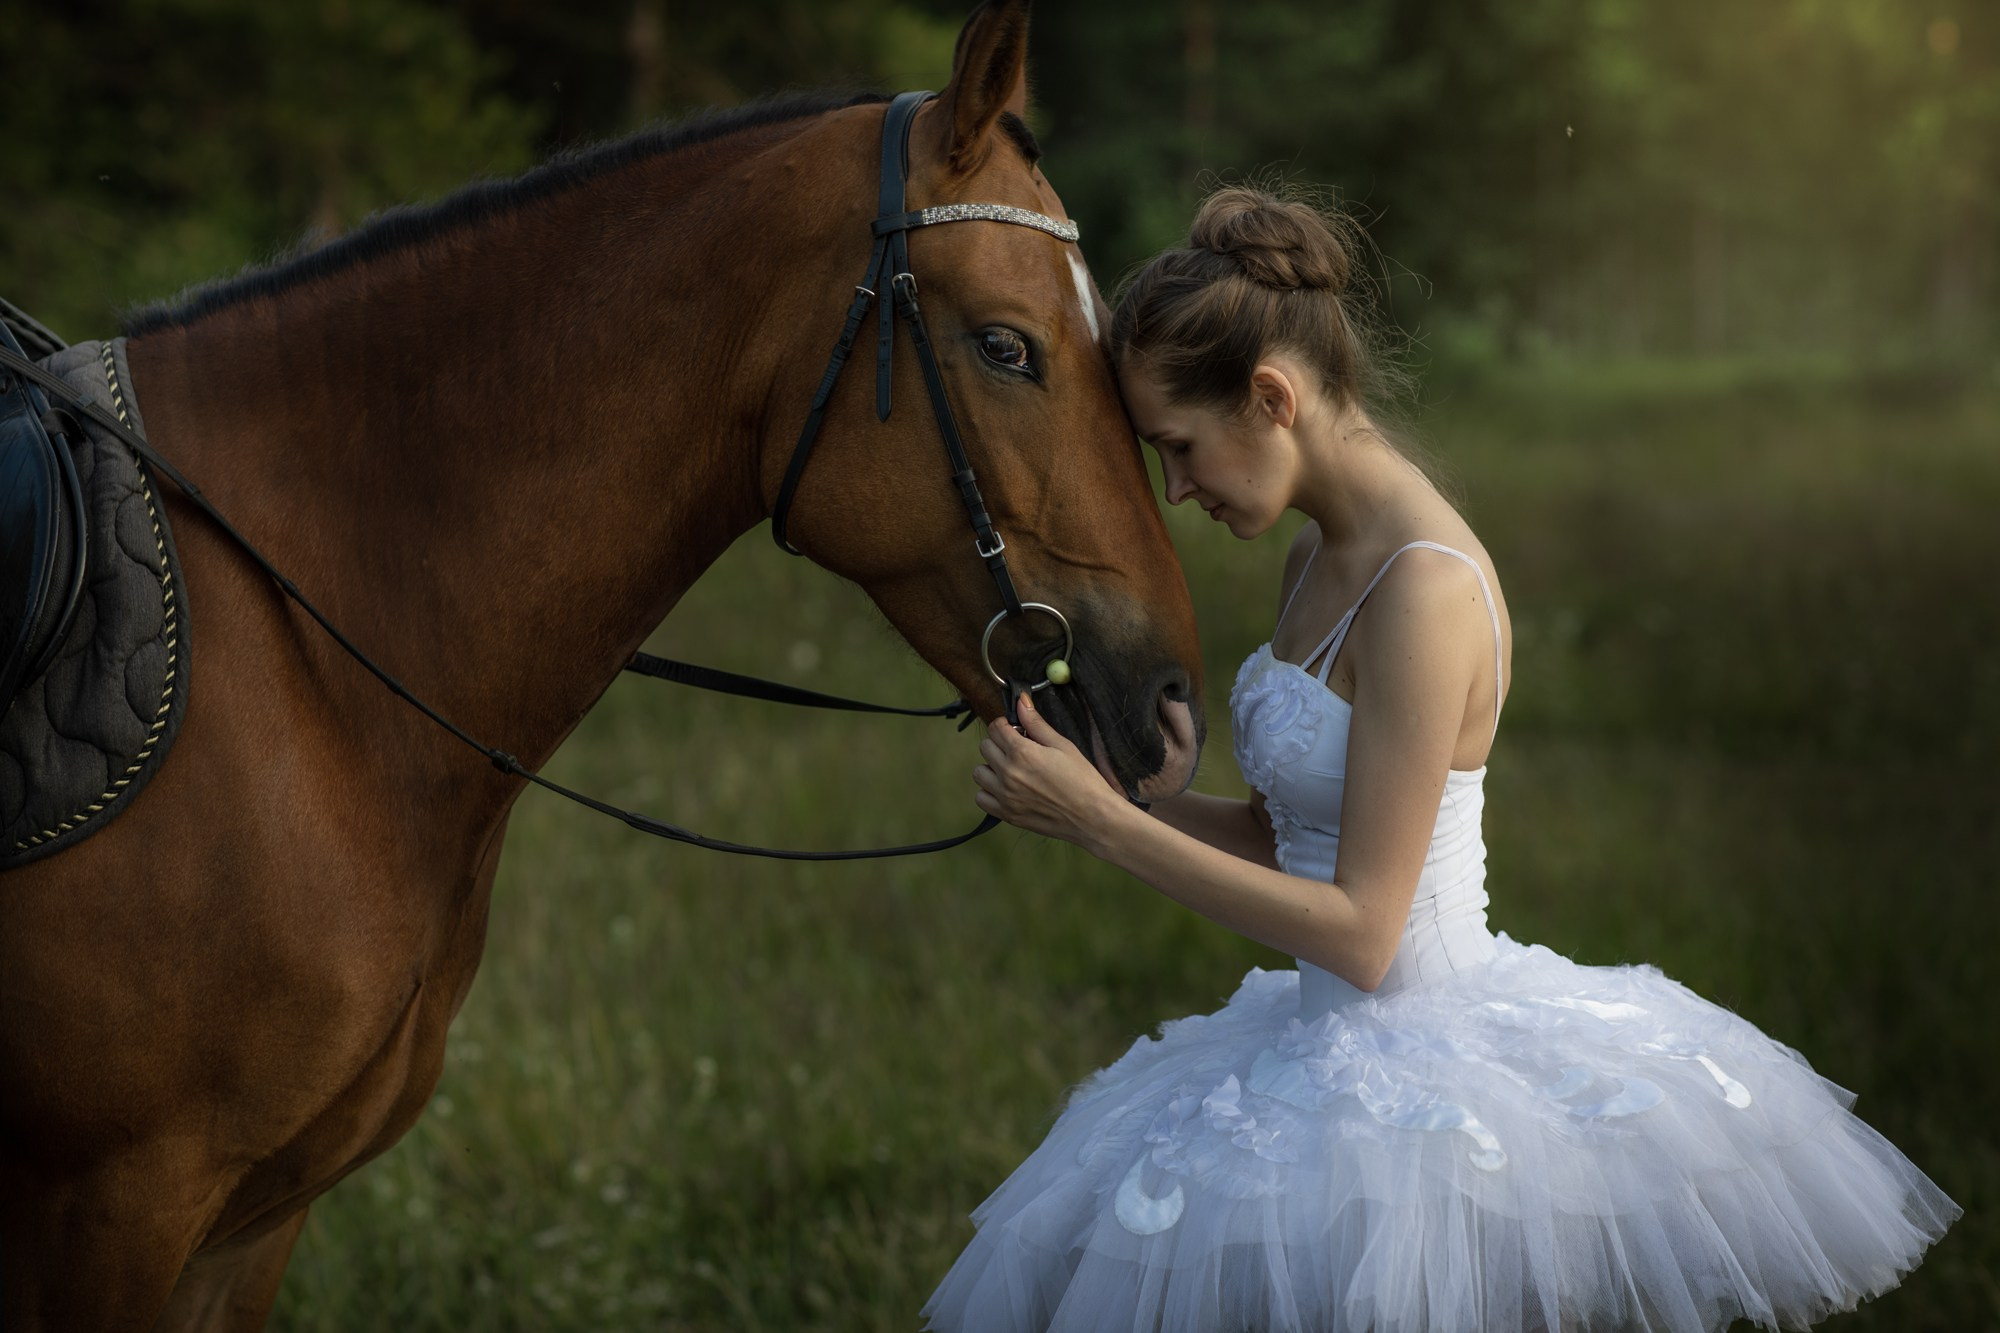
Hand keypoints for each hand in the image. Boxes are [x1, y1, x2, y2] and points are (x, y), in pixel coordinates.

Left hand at [973, 693, 1121, 846]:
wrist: (1092, 816)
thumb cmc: (1083, 780)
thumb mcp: (1063, 745)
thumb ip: (1036, 724)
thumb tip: (1021, 702)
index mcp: (1022, 753)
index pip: (995, 728)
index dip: (1006, 725)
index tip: (1016, 731)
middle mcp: (1008, 774)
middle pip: (985, 747)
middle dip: (999, 743)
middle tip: (1018, 749)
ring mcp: (1005, 796)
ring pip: (979, 772)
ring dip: (992, 767)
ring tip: (1012, 770)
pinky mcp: (1007, 814)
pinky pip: (981, 798)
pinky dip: (989, 792)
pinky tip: (1007, 789)